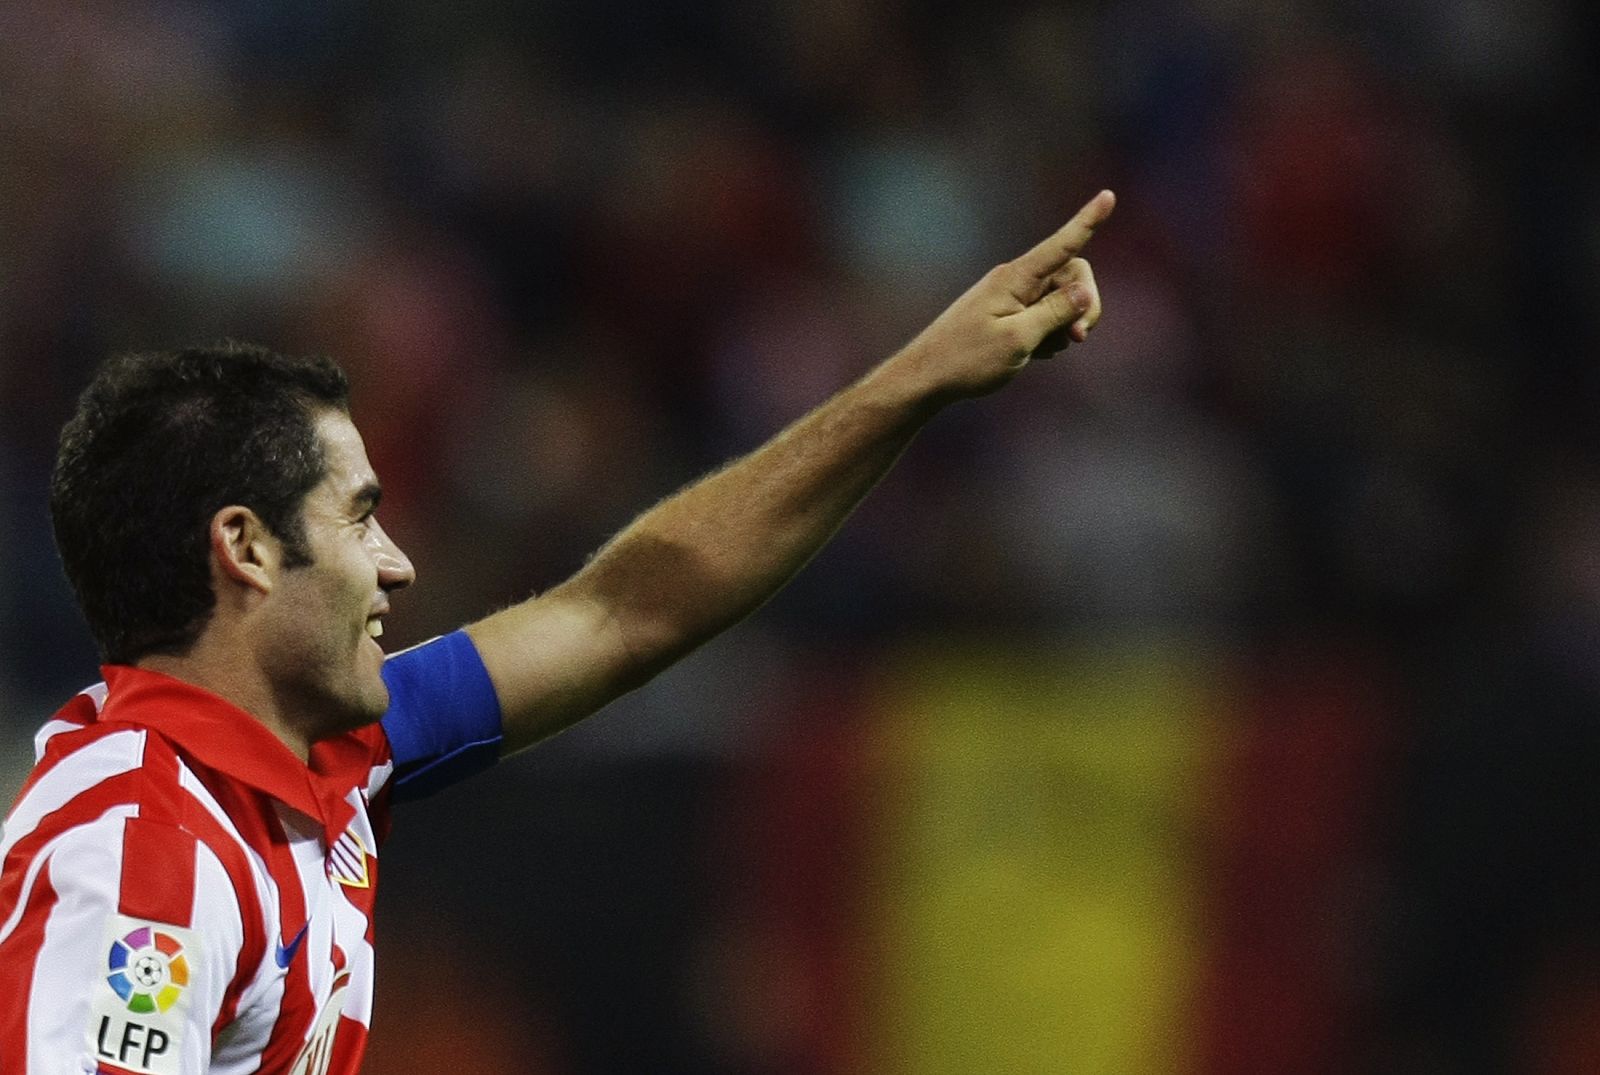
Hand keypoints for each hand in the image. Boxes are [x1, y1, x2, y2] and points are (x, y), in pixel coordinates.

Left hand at [894, 189, 1113, 400]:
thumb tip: (1085, 291)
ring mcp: (1012, 298)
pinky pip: (1046, 317)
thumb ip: (1055, 313)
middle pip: (1072, 276)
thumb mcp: (1018, 339)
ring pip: (1062, 300)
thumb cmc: (967, 359)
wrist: (926, 377)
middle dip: (1085, 305)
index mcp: (1016, 279)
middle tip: (1078, 339)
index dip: (1087, 222)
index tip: (1109, 195)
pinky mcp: (1010, 316)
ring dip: (1067, 325)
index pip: (1061, 245)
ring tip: (1045, 351)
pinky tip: (1036, 354)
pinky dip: (1050, 335)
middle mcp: (1015, 281)